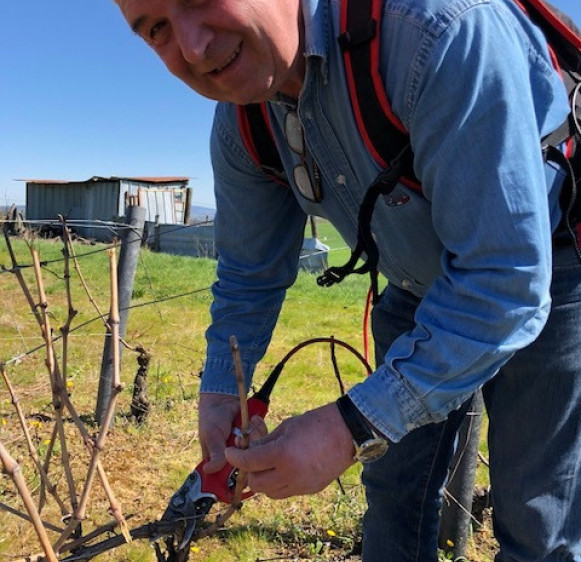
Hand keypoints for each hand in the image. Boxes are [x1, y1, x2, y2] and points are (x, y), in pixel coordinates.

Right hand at [198, 393, 267, 473]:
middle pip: (249, 466)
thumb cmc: (212, 419)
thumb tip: (209, 470)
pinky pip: (264, 439)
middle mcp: (234, 460)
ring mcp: (246, 449)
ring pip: (258, 452)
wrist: (223, 400)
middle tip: (242, 436)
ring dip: (256, 436)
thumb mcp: (211, 436)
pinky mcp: (255, 439)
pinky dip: (261, 428)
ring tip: (249, 424)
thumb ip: (215, 453)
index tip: (244, 464)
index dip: (240, 472)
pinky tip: (254, 420)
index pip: (230, 478)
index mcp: (219, 464)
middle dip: (250, 450)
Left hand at [224, 403, 355, 498]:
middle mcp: (291, 475)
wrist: (348, 431)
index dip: (235, 458)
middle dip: (250, 471)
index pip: (249, 463)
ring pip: (271, 493)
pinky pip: (288, 491)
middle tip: (250, 458)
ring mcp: (302, 485)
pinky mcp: (311, 489)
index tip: (230, 452)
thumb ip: (266, 441)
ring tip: (267, 464)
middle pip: (257, 484)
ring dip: (264, 480)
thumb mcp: (287, 426)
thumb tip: (250, 450)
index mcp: (282, 455)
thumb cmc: (317, 422)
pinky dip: (281, 482)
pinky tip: (285, 467)